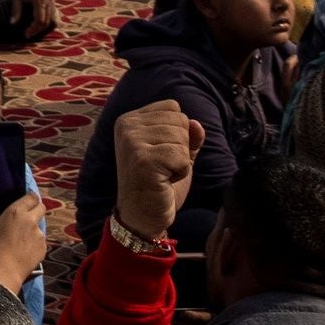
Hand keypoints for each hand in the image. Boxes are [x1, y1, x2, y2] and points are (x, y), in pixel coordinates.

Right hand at [0, 190, 48, 292]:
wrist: (5, 270)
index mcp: (16, 212)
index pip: (32, 196)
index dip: (31, 197)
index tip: (26, 200)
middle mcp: (30, 220)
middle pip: (41, 207)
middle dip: (36, 208)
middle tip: (27, 214)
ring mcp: (39, 234)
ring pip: (40, 226)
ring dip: (33, 228)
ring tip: (22, 237)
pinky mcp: (43, 247)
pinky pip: (40, 241)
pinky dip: (34, 243)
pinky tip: (24, 249)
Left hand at [5, 0, 59, 42]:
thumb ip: (16, 9)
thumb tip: (12, 23)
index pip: (39, 20)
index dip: (33, 29)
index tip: (26, 34)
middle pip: (47, 21)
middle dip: (38, 29)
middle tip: (28, 33)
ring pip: (52, 17)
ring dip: (43, 25)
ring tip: (33, 28)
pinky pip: (53, 11)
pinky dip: (48, 18)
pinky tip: (39, 20)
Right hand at [106, 95, 203, 244]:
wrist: (142, 217)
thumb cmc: (159, 185)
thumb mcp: (176, 156)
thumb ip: (187, 138)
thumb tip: (197, 124)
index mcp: (130, 119)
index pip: (172, 107)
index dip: (178, 132)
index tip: (163, 153)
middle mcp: (127, 125)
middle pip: (180, 120)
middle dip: (181, 146)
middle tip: (163, 167)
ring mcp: (132, 141)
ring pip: (182, 137)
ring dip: (181, 160)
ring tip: (163, 174)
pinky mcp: (142, 159)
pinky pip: (181, 156)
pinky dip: (180, 171)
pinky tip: (165, 181)